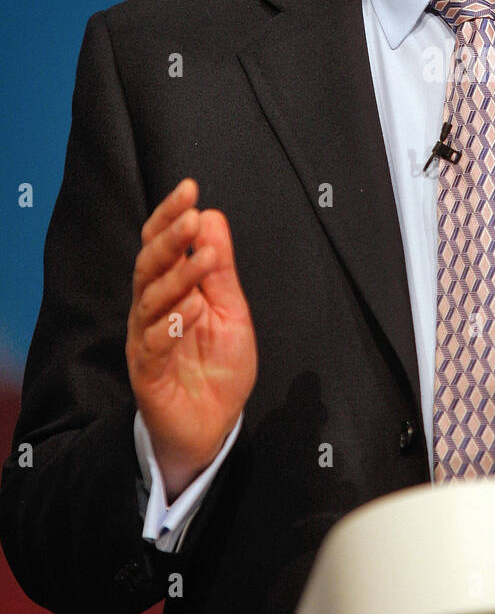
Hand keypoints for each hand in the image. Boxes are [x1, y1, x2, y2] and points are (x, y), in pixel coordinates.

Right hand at [126, 178, 256, 500]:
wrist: (212, 424)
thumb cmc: (219, 365)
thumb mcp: (230, 309)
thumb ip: (219, 269)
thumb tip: (212, 216)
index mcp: (169, 290)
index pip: (162, 244)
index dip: (170, 216)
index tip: (189, 188)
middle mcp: (150, 310)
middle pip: (149, 265)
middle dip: (170, 238)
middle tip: (191, 216)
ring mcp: (146, 339)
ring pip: (150, 300)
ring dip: (177, 276)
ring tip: (203, 258)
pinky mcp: (147, 371)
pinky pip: (155, 342)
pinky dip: (174, 323)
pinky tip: (194, 308)